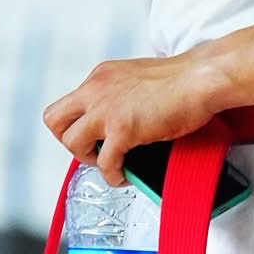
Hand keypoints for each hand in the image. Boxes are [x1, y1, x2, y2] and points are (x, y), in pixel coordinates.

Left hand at [42, 52, 221, 187]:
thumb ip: (121, 94)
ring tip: (110, 163)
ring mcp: (106, 110)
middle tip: (92, 150)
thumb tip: (122, 119)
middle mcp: (96, 90)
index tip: (95, 136)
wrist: (200, 79)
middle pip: (53, 120)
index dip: (78, 124)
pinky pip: (105, 163)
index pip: (69, 103)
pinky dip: (112, 175)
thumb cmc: (182, 79)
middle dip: (69, 140)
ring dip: (88, 159)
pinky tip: (124, 176)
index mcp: (100, 76)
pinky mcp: (122, 130)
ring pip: (71, 143)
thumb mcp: (137, 77)